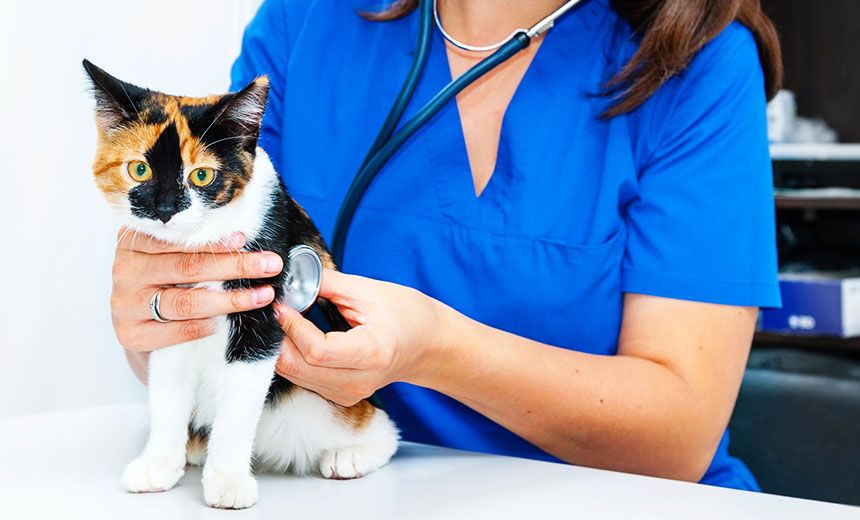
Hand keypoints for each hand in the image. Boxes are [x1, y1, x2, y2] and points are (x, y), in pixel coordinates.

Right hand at [111, 227, 282, 351]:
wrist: (136, 320)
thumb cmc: (163, 279)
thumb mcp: (172, 254)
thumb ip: (196, 245)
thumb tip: (242, 239)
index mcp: (134, 240)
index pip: (179, 239)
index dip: (214, 240)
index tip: (246, 239)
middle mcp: (126, 269)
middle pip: (188, 268)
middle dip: (235, 266)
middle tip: (269, 266)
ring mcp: (125, 303)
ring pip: (185, 301)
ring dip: (229, 300)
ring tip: (260, 296)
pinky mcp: (130, 333)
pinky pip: (175, 331)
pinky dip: (202, 326)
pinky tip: (223, 322)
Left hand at [274, 269, 452, 405]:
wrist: (428, 344)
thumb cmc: (406, 314)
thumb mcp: (369, 290)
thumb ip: (328, 284)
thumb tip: (293, 277)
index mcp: (372, 352)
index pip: (316, 350)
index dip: (293, 327)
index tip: (283, 305)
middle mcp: (360, 380)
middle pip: (299, 367)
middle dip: (281, 338)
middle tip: (279, 311)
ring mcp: (350, 393)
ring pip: (295, 375)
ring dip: (284, 348)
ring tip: (289, 321)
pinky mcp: (342, 396)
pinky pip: (303, 379)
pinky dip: (294, 358)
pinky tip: (300, 337)